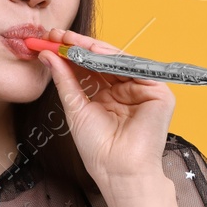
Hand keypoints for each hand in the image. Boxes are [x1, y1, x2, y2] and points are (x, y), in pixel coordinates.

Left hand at [36, 27, 174, 188]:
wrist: (118, 171)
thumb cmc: (98, 149)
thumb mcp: (75, 108)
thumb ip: (64, 79)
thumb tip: (47, 56)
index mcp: (109, 96)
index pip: (90, 67)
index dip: (71, 54)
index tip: (49, 42)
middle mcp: (127, 90)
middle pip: (102, 61)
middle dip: (78, 46)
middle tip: (56, 35)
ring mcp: (143, 90)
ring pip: (117, 60)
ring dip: (92, 48)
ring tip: (68, 40)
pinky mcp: (159, 92)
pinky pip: (134, 68)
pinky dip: (113, 58)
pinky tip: (92, 51)